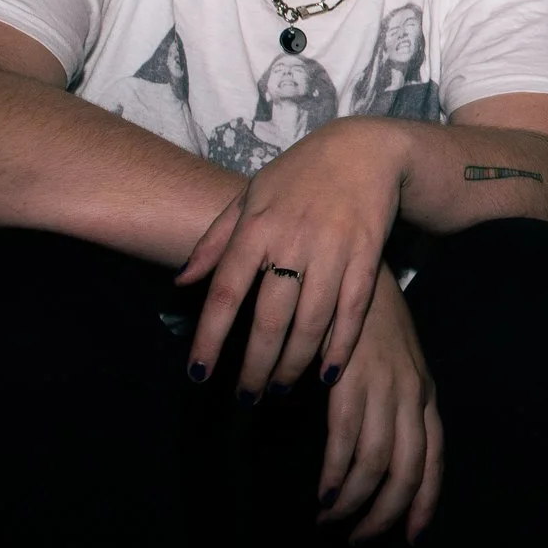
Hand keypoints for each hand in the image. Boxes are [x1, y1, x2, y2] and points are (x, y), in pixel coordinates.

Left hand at [179, 117, 406, 397]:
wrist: (366, 150)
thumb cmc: (299, 175)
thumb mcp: (250, 196)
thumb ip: (214, 239)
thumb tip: (180, 282)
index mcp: (256, 226)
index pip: (225, 292)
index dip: (210, 337)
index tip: (199, 373)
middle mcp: (292, 240)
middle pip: (269, 318)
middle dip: (255, 365)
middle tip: (246, 397)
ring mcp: (334, 248)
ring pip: (311, 321)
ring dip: (294, 363)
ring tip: (280, 388)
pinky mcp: (368, 255)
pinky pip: (354, 310)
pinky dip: (341, 345)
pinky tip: (328, 372)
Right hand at [317, 266, 442, 543]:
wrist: (351, 274)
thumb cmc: (368, 324)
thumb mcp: (393, 367)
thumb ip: (392, 405)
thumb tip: (380, 454)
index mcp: (425, 393)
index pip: (434, 459)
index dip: (424, 501)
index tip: (411, 536)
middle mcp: (412, 395)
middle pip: (409, 470)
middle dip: (387, 514)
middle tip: (361, 540)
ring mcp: (384, 389)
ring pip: (378, 463)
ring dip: (356, 502)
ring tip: (332, 521)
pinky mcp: (351, 382)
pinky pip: (347, 442)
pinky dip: (337, 476)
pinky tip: (325, 495)